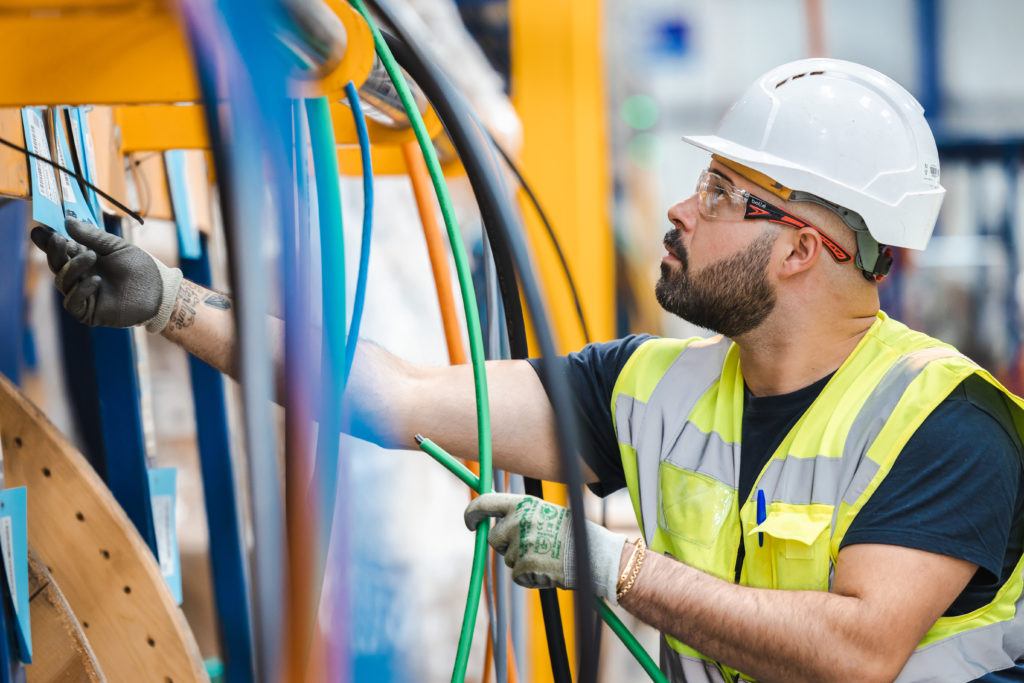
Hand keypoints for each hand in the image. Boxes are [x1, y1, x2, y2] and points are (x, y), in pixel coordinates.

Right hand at [30, 218, 181, 331]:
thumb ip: (93, 236)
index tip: (39, 229)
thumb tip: (67, 221)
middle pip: (56, 264)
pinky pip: (73, 302)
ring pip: (63, 281)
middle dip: (55, 252)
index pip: (59, 250)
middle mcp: (79, 276)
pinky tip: (95, 280)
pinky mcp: (88, 312)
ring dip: (73, 268)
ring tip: (91, 256)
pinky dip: (81, 290)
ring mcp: (83, 294)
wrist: (159, 290)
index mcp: (84, 258)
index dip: (47, 241)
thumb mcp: (117, 247)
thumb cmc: (140, 268)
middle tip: (59, 239)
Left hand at [464, 492, 626, 602]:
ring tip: (548, 557)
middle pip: (494, 538)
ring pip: (508, 559)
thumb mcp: (546, 513)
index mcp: (524, 503)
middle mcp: (519, 521)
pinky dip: (530, 578)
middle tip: (528, 549)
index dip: (472, 513)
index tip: (470, 523)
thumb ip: (523, 515)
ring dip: (522, 562)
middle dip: (505, 546)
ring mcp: (521, 543)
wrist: (595, 555)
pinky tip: (548, 571)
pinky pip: (517, 576)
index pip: (486, 502)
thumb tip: (498, 522)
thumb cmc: (574, 534)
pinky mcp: (524, 565)